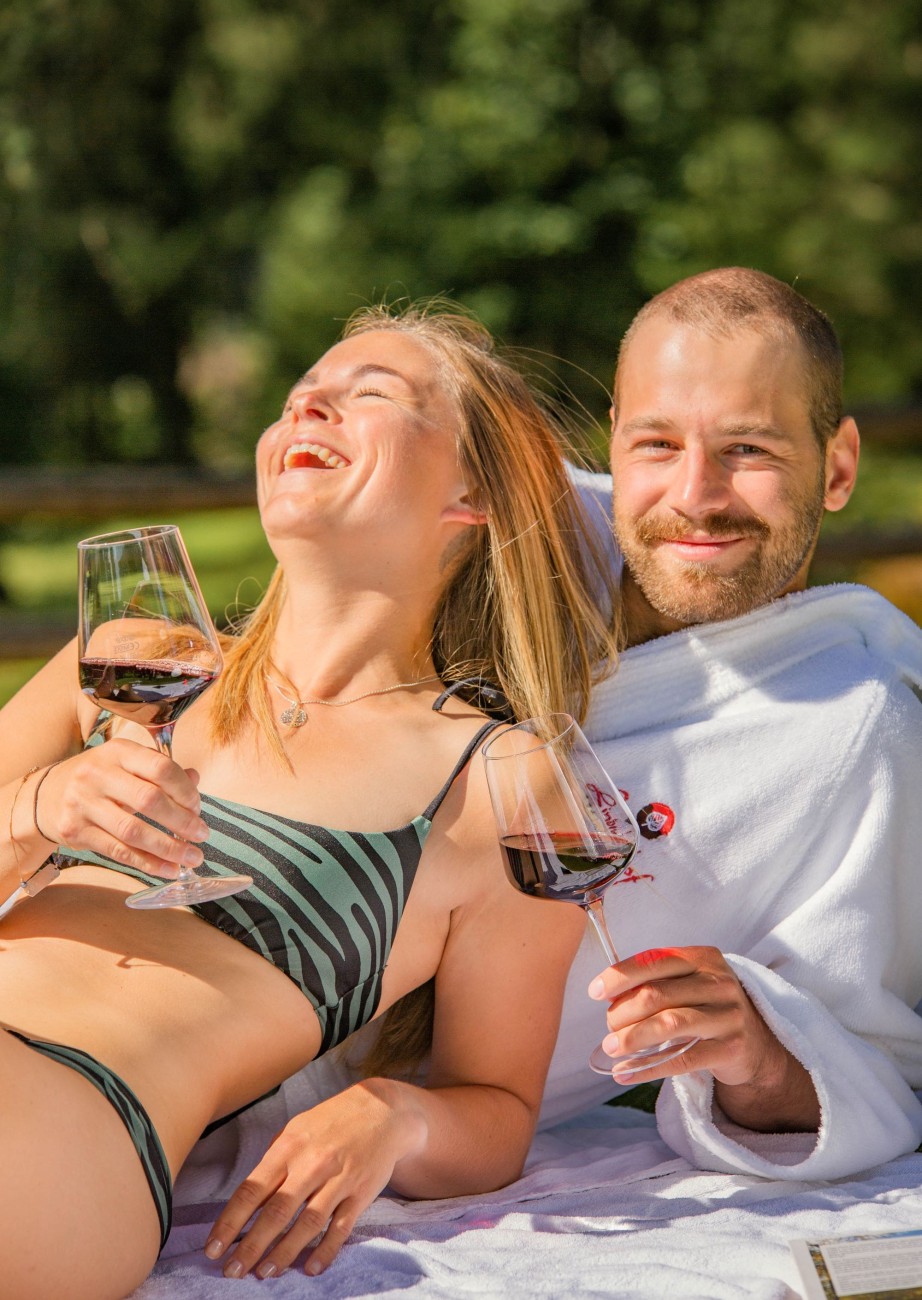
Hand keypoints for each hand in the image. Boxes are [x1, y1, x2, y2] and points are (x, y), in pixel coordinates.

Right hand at [37, 740, 208, 876]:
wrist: (45, 795)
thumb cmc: (98, 778)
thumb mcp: (126, 764)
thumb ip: (160, 771)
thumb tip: (195, 780)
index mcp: (118, 752)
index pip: (160, 768)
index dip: (185, 791)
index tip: (198, 808)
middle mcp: (98, 774)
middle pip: (149, 801)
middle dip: (182, 822)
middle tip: (202, 836)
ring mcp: (83, 803)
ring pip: (133, 831)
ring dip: (168, 848)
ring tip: (191, 857)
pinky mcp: (75, 831)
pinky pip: (118, 851)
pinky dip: (148, 863)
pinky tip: (168, 869)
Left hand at [204, 1082, 424, 1278]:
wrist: (383, 1111)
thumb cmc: (332, 1120)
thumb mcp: (297, 1128)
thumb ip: (274, 1159)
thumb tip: (250, 1198)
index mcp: (290, 1146)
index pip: (252, 1189)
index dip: (230, 1222)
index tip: (213, 1247)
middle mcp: (313, 1164)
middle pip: (276, 1212)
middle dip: (251, 1246)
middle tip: (232, 1271)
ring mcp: (339, 1180)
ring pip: (307, 1224)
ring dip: (284, 1253)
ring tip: (265, 1273)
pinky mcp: (361, 1194)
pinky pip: (340, 1229)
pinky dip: (324, 1252)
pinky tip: (309, 1269)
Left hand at [589, 946, 818, 1129]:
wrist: (756, 1045)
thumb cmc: (707, 1009)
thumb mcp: (688, 985)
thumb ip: (655, 983)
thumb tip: (607, 997)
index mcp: (703, 958)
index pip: (655, 960)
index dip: (620, 976)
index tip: (594, 991)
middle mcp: (719, 982)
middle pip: (659, 994)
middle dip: (623, 1012)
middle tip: (607, 1028)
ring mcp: (729, 1015)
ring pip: (670, 1024)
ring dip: (633, 1038)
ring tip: (610, 1049)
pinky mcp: (732, 1048)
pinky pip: (683, 1059)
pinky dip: (649, 1068)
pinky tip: (625, 1073)